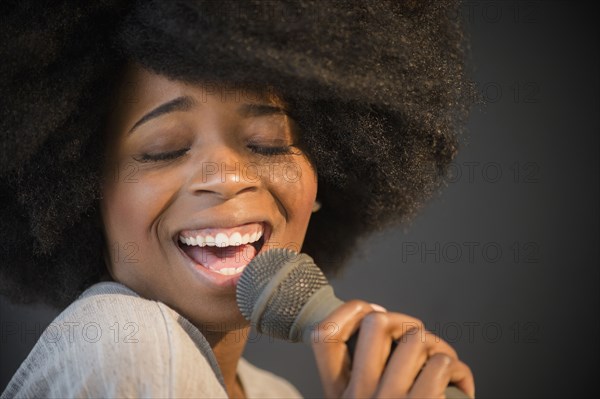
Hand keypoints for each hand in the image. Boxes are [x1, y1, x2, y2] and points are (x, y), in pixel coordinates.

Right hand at [310, 300, 474, 397]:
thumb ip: (362, 378)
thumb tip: (382, 326)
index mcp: (339, 395)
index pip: (323, 335)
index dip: (349, 311)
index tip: (375, 314)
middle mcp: (358, 397)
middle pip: (376, 323)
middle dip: (405, 322)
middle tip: (417, 340)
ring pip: (416, 338)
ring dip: (436, 347)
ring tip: (442, 364)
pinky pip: (442, 364)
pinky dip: (457, 370)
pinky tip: (458, 386)